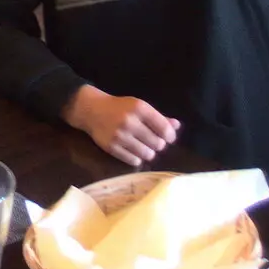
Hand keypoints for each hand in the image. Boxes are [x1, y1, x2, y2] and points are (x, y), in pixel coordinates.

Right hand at [62, 85, 179, 166]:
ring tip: (142, 146)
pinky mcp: (112, 147)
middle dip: (158, 144)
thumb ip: (159, 117)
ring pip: (148, 154)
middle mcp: (130, 121)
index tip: (167, 137)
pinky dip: (136, 158)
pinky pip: (134, 161)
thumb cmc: (119, 107)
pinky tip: (132, 150)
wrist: (92, 110)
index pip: (164, 129)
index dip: (170, 136)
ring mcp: (120, 135)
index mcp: (139, 108)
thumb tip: (177, 126)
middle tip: (152, 141)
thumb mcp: (139, 107)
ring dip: (148, 152)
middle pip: (158, 144)